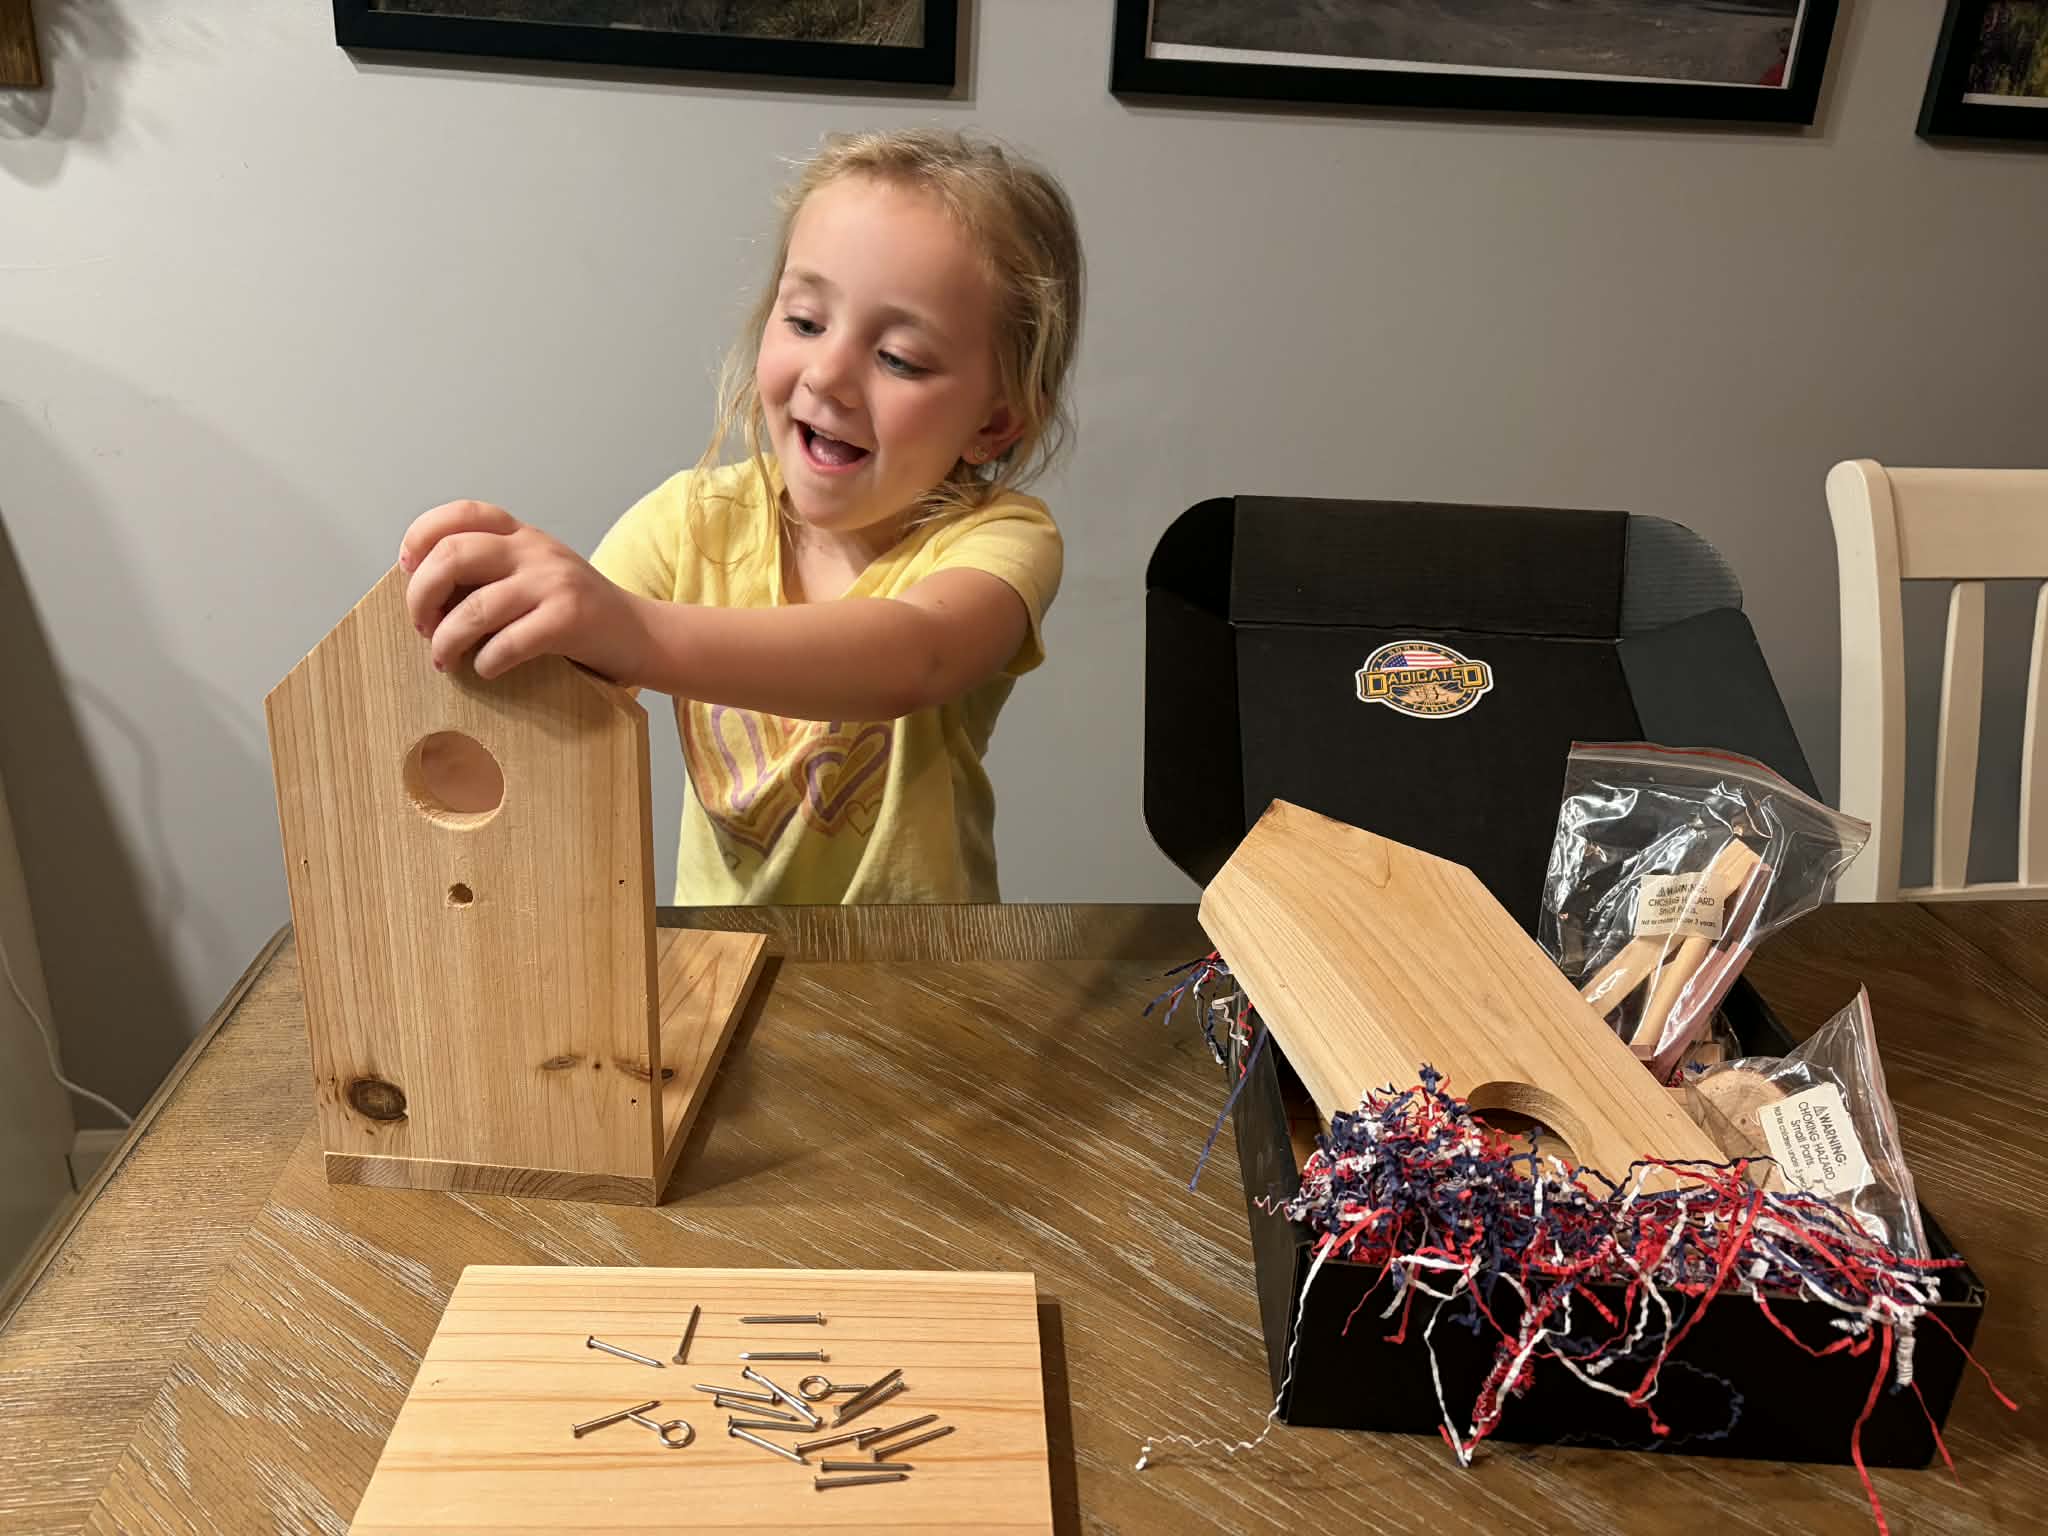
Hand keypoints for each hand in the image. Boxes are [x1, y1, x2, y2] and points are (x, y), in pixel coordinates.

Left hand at [398, 501, 647, 682]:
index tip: (408, 569)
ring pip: (474, 607)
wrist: (640, 634)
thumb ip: (490, 572)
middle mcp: (535, 549)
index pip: (461, 514)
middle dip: (421, 595)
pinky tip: (486, 669)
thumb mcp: (534, 575)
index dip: (421, 537)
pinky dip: (486, 662)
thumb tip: (424, 594)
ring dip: (446, 641)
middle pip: (453, 555)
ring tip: (444, 660)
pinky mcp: (570, 618)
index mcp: (522, 535)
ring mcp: (554, 582)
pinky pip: (508, 642)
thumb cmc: (576, 613)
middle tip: (420, 625)